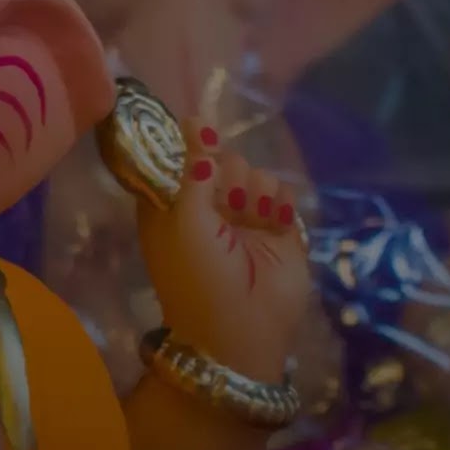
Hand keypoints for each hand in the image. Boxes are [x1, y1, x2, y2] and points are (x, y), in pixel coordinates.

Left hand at [137, 121, 311, 381]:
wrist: (241, 329)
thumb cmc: (198, 277)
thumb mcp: (183, 221)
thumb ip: (191, 170)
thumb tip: (195, 120)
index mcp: (168, 207)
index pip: (178, 159)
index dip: (190, 148)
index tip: (200, 139)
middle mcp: (204, 208)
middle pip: (221, 159)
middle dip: (227, 174)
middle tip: (225, 205)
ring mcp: (241, 217)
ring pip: (253, 171)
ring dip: (253, 190)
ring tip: (250, 221)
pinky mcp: (275, 226)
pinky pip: (280, 190)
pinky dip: (278, 202)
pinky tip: (272, 223)